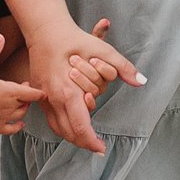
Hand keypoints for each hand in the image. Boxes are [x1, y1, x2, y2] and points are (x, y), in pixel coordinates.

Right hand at [0, 35, 45, 134]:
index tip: (41, 91)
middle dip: (27, 96)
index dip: (38, 92)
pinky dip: (17, 126)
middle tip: (22, 88)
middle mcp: (9, 106)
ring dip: (23, 109)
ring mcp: (3, 118)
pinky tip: (19, 123)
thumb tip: (0, 36)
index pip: (32, 94)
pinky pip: (12, 129)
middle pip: (26, 103)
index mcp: (9, 91)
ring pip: (21, 115)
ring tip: (20, 103)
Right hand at [28, 18, 142, 153]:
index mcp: (68, 92)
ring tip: (87, 138)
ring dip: (73, 137)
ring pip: (58, 129)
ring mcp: (43, 97)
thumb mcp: (102, 50)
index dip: (92, 142)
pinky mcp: (38, 94)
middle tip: (97, 146)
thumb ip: (123, 67)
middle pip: (69, 133)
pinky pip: (50, 119)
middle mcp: (53, 99)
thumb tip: (141, 81)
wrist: (45, 30)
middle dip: (84, 143)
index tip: (102, 148)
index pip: (81, 127)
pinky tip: (72, 126)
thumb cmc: (74, 40)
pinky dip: (62, 127)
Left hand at [65, 18, 121, 100]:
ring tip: (69, 71)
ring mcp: (88, 94)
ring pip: (93, 94)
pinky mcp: (78, 103)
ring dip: (82, 83)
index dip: (103, 67)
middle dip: (88, 73)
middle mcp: (99, 84)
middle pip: (101, 84)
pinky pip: (87, 107)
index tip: (93, 59)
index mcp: (104, 70)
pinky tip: (78, 96)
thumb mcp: (85, 42)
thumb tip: (106, 21)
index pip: (110, 73)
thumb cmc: (71, 49)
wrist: (53, 56)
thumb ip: (98, 33)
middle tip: (75, 62)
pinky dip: (85, 102)